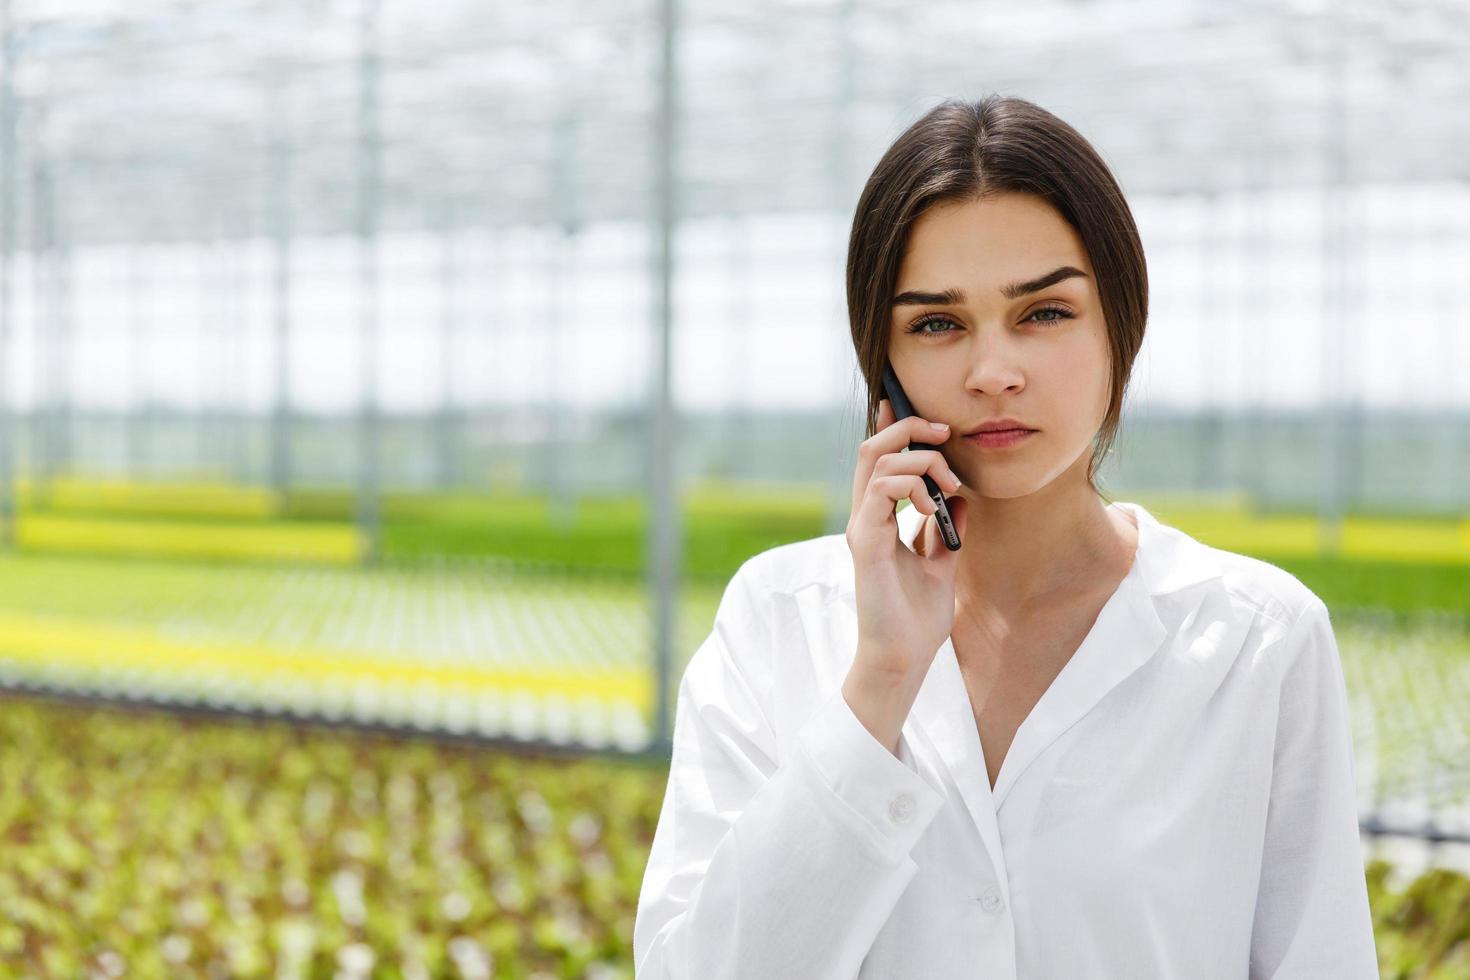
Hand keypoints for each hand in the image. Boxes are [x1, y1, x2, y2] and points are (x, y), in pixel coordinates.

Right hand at [841, 398, 968, 750]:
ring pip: (878, 461)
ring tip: (950, 485)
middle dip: (909, 427)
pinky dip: (911, 486)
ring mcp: (862, 528)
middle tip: (944, 432)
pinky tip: (933, 507)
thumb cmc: (917, 617)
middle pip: (874, 449)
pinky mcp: (866, 542)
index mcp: (879, 520)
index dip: (892, 425)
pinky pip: (880, 490)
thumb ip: (945, 529)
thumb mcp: (941, 562)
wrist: (903, 657)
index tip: (914, 407)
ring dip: (921, 461)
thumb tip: (960, 499)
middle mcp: (865, 518)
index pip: (879, 460)